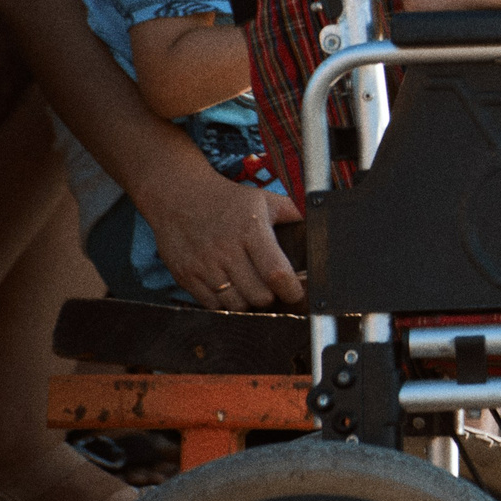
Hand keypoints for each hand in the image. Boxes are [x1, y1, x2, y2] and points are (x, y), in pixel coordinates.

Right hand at [135, 161, 305, 309]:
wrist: (177, 194)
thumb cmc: (227, 199)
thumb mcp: (264, 200)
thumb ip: (294, 213)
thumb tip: (324, 222)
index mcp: (250, 231)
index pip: (277, 273)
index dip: (292, 290)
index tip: (296, 292)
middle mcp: (226, 250)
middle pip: (259, 296)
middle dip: (272, 296)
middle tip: (272, 288)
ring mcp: (203, 265)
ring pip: (236, 305)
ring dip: (248, 302)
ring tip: (251, 288)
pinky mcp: (185, 276)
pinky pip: (212, 306)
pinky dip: (225, 304)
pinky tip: (230, 289)